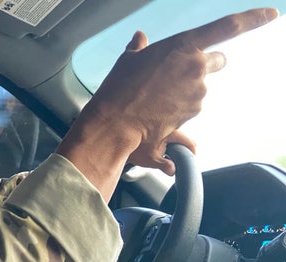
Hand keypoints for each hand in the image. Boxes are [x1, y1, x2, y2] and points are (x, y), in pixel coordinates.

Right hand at [86, 8, 278, 174]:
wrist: (115, 123)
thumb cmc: (118, 89)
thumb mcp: (127, 60)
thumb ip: (139, 47)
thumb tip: (139, 38)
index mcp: (182, 45)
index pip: (227, 27)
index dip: (253, 18)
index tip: (271, 14)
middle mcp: (196, 67)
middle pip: (217, 61)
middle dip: (202, 67)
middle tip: (177, 76)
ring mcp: (197, 92)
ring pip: (200, 88)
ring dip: (185, 91)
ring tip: (155, 99)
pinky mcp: (193, 113)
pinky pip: (191, 107)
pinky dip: (179, 109)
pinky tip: (157, 112)